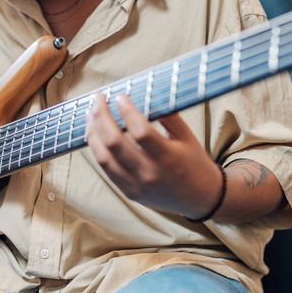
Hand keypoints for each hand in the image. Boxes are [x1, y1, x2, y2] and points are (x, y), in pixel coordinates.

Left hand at [86, 94, 221, 218]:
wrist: (200, 198)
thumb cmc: (194, 162)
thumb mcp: (187, 136)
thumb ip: (167, 116)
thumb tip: (146, 94)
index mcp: (168, 158)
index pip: (141, 132)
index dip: (127, 112)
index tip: (121, 96)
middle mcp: (150, 174)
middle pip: (115, 143)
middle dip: (101, 117)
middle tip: (98, 99)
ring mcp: (137, 186)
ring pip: (103, 158)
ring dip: (93, 133)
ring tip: (90, 114)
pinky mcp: (129, 193)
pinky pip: (106, 169)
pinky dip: (97, 150)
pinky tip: (95, 134)